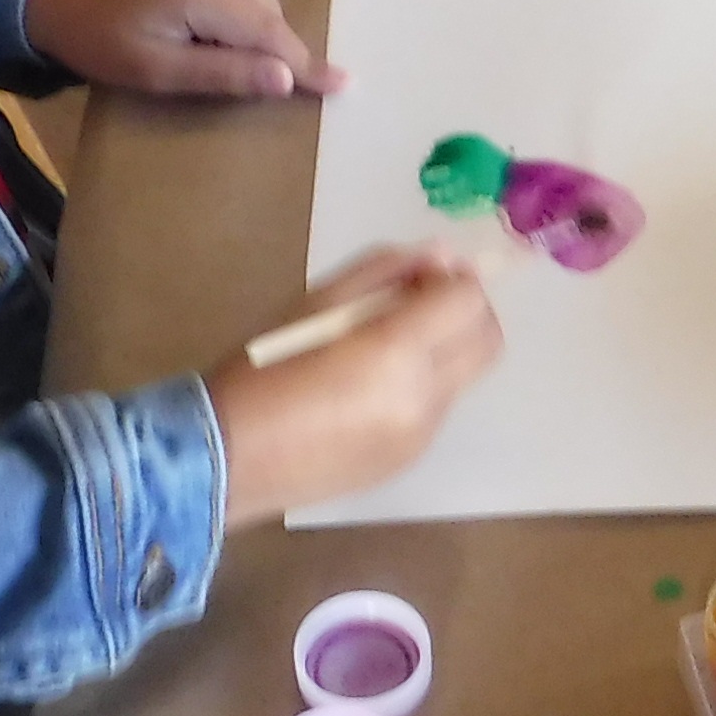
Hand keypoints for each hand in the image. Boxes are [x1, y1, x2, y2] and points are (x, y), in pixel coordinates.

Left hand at [21, 0, 341, 99]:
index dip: (303, 62)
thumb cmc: (101, 41)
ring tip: (206, 36)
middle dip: (263, 43)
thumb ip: (224, 74)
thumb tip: (286, 79)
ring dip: (251, 18)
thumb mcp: (157, 72)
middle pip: (265, 8)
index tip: (344, 82)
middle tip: (223, 65)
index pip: (265, 30)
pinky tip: (211, 8)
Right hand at [210, 248, 499, 523]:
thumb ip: (382, 271)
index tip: (422, 274)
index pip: (468, 302)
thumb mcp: (314, 302)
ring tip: (383, 346)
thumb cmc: (261, 370)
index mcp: (395, 352)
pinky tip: (368, 388)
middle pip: (488, 342)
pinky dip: (422, 386)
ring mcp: (420, 435)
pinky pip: (437, 409)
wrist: (226, 460)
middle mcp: (422, 397)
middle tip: (422, 302)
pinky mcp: (408, 460)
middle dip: (467, 313)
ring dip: (445, 350)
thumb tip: (437, 255)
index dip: (454, 279)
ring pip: (465, 377)